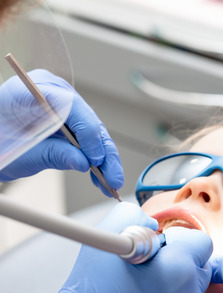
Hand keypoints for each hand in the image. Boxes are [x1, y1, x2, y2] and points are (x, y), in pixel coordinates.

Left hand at [0, 70, 122, 195]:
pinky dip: (98, 159)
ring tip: (111, 182)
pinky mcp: (70, 123)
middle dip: (104, 152)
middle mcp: (55, 94)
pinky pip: (90, 140)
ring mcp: (65, 108)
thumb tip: (83, 162)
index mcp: (34, 91)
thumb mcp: (21, 153)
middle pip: (89, 121)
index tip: (95, 158)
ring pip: (95, 133)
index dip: (88, 132)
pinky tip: (102, 177)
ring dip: (106, 159)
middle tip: (112, 176)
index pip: (71, 106)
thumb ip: (52, 154)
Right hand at [0, 202, 211, 292]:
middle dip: (180, 264)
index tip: (160, 249)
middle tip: (149, 270)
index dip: (181, 241)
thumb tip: (153, 227)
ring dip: (173, 288)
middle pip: (199, 268)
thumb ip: (136, 216)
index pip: (202, 243)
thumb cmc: (94, 289)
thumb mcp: (108, 234)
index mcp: (181, 267)